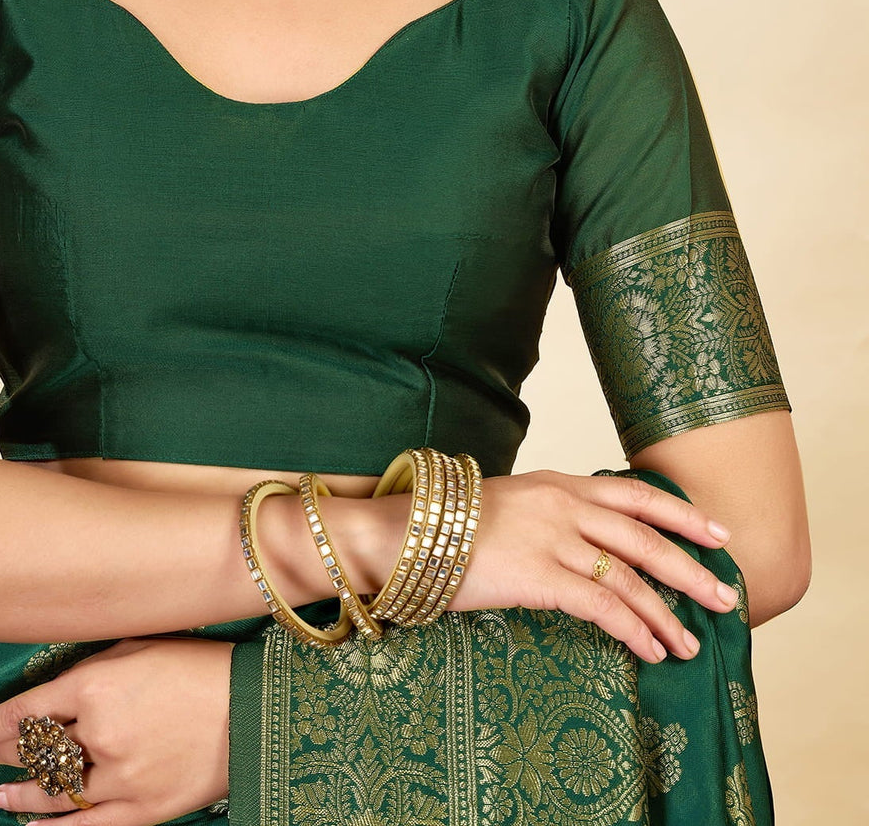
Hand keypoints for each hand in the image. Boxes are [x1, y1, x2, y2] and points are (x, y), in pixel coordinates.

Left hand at [0, 635, 233, 824]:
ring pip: (53, 792)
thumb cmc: (198, 667)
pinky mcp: (142, 808)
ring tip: (0, 795)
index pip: (26, 710)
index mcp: (96, 685)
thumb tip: (55, 684)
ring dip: (21, 794)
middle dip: (3, 754)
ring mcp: (120, 776)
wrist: (253, 709)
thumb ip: (93, 667)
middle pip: (35, 750)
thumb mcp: (139, 646)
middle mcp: (100, 733)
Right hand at [447, 468, 740, 662]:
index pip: (636, 494)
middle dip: (691, 570)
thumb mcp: (514, 502)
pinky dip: (634, 630)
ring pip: (630, 578)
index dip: (683, 516)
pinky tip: (651, 650)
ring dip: (666, 615)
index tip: (719, 533)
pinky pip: (602, 606)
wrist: (407, 532)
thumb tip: (587, 538)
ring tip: (689, 644)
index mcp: (560, 483)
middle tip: (726, 598)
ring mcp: (552, 538)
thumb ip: (554, 513)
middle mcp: (563, 504)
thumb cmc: (454, 524)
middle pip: (645, 538)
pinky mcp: (539, 576)